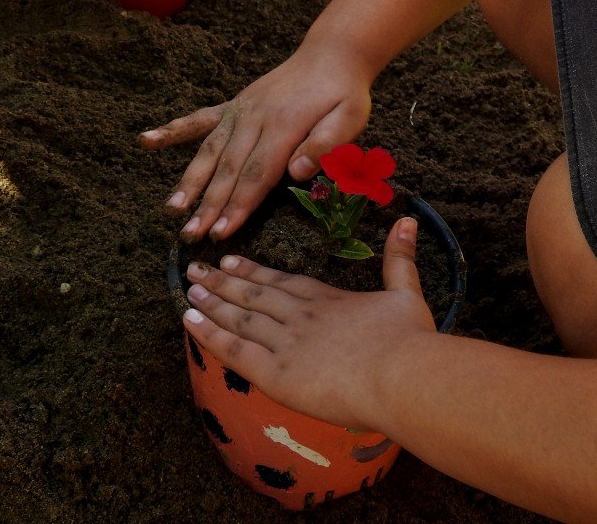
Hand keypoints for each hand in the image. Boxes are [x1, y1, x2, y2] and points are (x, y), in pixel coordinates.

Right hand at [139, 43, 372, 240]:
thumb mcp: (351, 117)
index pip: (258, 174)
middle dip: (209, 204)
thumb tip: (297, 172)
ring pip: (209, 150)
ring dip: (190, 181)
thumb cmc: (344, 93)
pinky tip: (146, 141)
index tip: (222, 232)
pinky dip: (172, 130)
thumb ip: (326, 144)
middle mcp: (254, 119)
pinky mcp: (234, 105)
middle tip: (191, 235)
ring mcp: (240, 111)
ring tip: (171, 209)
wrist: (331, 54)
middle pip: (228, 168)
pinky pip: (199, 119)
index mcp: (284, 126)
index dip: (239, 205)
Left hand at [182, 216, 435, 429]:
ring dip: (212, 302)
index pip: (281, 281)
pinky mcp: (275, 373)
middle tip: (196, 270)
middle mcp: (299, 314)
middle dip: (223, 282)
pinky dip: (210, 334)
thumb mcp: (406, 292)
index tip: (231, 261)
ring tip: (189, 290)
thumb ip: (399, 257)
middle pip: (254, 295)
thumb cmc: (407, 339)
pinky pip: (234, 350)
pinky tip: (190, 321)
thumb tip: (407, 220)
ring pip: (239, 317)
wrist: (400, 375)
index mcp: (326, 298)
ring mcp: (284, 342)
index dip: (253, 272)